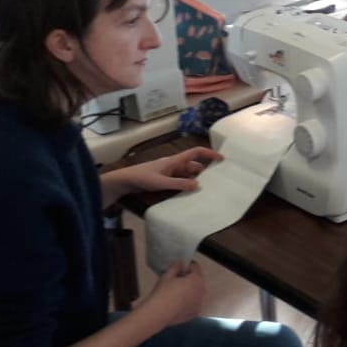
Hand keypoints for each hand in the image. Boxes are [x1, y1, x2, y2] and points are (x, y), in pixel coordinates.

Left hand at [102, 146, 221, 200]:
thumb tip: (198, 185)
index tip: (221, 159)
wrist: (124, 181)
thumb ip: (179, 184)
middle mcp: (174, 165)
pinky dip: (186, 185)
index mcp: (174, 161)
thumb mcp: (161, 182)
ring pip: (187, 175)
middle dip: (204, 172)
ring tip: (205, 190)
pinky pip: (180, 181)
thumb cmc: (141, 178)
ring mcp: (169, 172)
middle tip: (216, 180)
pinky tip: (189, 194)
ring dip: (194, 180)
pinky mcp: (164, 179)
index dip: (209, 154)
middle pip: (193, 166)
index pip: (195, 153)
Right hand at [141, 261, 206, 327]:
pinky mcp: (194, 313)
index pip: (196, 268)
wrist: (158, 313)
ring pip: (196, 293)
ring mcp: (199, 304)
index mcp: (197, 280)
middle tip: (178, 279)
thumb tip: (180, 263)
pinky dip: (188, 302)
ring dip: (190, 290)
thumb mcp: (167, 276)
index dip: (188, 265)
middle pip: (198, 280)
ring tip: (177, 291)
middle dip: (190, 278)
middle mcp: (201, 291)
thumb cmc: (163, 293)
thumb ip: (176, 267)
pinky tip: (178, 303)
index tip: (181, 267)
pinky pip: (193, 304)